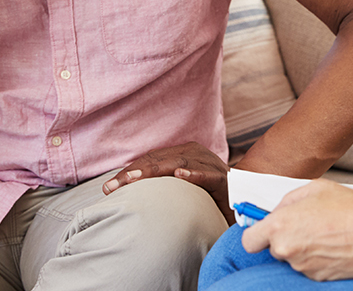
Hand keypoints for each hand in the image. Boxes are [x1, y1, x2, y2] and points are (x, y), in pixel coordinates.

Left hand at [101, 142, 232, 222]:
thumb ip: (161, 187)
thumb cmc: (208, 196)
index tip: (108, 188)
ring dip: (155, 171)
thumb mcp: (181, 190)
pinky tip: (180, 175)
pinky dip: (194, 174)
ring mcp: (210, 164)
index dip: (129, 172)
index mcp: (183, 153)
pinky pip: (208, 175)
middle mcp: (196, 154)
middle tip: (113, 186)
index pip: (150, 160)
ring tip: (134, 179)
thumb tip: (128, 193)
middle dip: (133, 173)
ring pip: (179, 163)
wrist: (245, 199)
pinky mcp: (224, 179)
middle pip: (159, 160)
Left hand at [241, 179, 352, 281]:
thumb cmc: (347, 207)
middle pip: (274, 248)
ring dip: (303, 248)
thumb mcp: (313, 188)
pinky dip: (317, 258)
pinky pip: (310, 267)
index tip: (264, 228)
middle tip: (305, 224)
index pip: (249, 241)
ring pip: (294, 258)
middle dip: (285, 238)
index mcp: (279, 226)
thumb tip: (280, 210)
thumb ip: (289, 200)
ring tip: (325, 233)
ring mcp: (302, 267)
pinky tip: (332, 245)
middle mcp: (287, 250)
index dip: (256, 234)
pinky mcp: (318, 278)